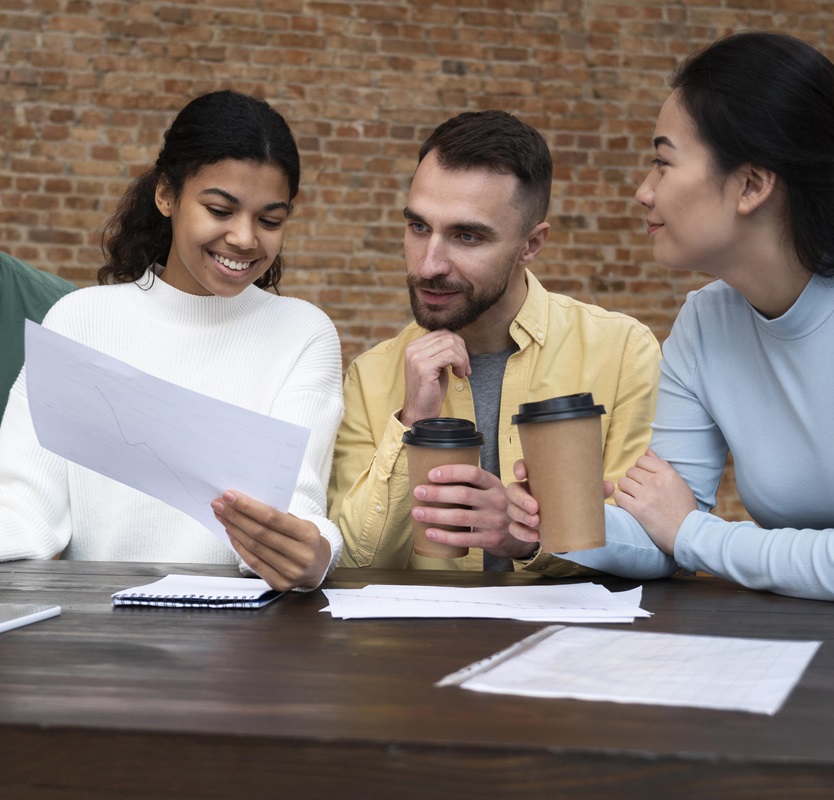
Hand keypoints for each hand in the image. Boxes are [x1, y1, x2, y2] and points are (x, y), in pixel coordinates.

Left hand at [211, 491, 330, 590]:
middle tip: (219, 505)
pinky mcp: (279, 584)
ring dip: (234, 530)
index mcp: (308, 535)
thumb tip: (246, 504)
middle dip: (235, 516)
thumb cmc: (306, 540)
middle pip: (259, 533)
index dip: (248, 507)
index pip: (272, 518)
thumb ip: (279, 516)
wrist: (318, 566)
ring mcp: (290, 572)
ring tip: (222, 517)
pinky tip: (231, 534)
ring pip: (254, 548)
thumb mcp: (301, 523)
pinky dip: (239, 547)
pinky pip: (253, 563)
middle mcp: (300, 555)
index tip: (230, 496)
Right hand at [401, 329, 469, 426]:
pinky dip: (460, 364)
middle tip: (465, 368)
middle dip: (462, 351)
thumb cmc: (430, 390)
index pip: (442, 333)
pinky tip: (458, 374)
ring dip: (462, 358)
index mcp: (414, 346)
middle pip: (447, 336)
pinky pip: (450, 356)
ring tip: (461, 372)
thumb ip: (441, 351)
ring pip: (450, 344)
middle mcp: (412, 349)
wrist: (420, 411)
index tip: (462, 361)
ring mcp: (417, 357)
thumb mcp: (435, 365)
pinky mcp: (424, 367)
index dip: (457, 344)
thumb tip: (457, 339)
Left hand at [412, 464, 537, 558]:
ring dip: (435, 515)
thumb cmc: (498, 508)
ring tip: (417, 513)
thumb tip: (434, 477)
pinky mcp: (490, 540)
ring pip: (460, 517)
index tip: (431, 474)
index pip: (473, 473)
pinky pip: (463, 539)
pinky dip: (444, 536)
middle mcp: (496, 501)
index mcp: (494, 484)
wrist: (520, 535)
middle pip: (463, 494)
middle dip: (437, 493)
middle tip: (418, 492)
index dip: (451, 472)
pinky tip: (430, 533)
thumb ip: (473, 483)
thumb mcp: (493, 490)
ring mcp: (494, 521)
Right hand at [506, 459, 615, 545]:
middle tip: (535, 508)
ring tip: (536, 522)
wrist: (567, 523)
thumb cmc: (569, 500)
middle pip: (512, 491)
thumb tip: (609, 486)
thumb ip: (593, 490)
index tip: (523, 473)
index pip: (521, 467)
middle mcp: (525, 491)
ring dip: (521, 516)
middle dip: (521, 500)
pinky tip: (535, 536)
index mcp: (536, 478)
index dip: (518, 468)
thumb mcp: (580, 494)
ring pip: (511, 510)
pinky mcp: (521, 525)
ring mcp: (520, 509)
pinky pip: (515, 529)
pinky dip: (523, 533)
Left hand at [613, 449, 696, 554]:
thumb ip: (663, 467)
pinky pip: (619, 497)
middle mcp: (656, 482)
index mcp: (668, 474)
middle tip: (639, 491)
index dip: (641, 469)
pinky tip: (629, 506)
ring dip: (626, 490)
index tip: (644, 479)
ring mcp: (646, 495)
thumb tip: (647, 452)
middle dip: (633, 480)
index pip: (642, 460)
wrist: (687, 534)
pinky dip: (621, 500)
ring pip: (623, 482)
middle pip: (631, 471)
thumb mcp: (679, 484)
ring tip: (635, 498)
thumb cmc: (684, 509)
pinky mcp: (637, 510)